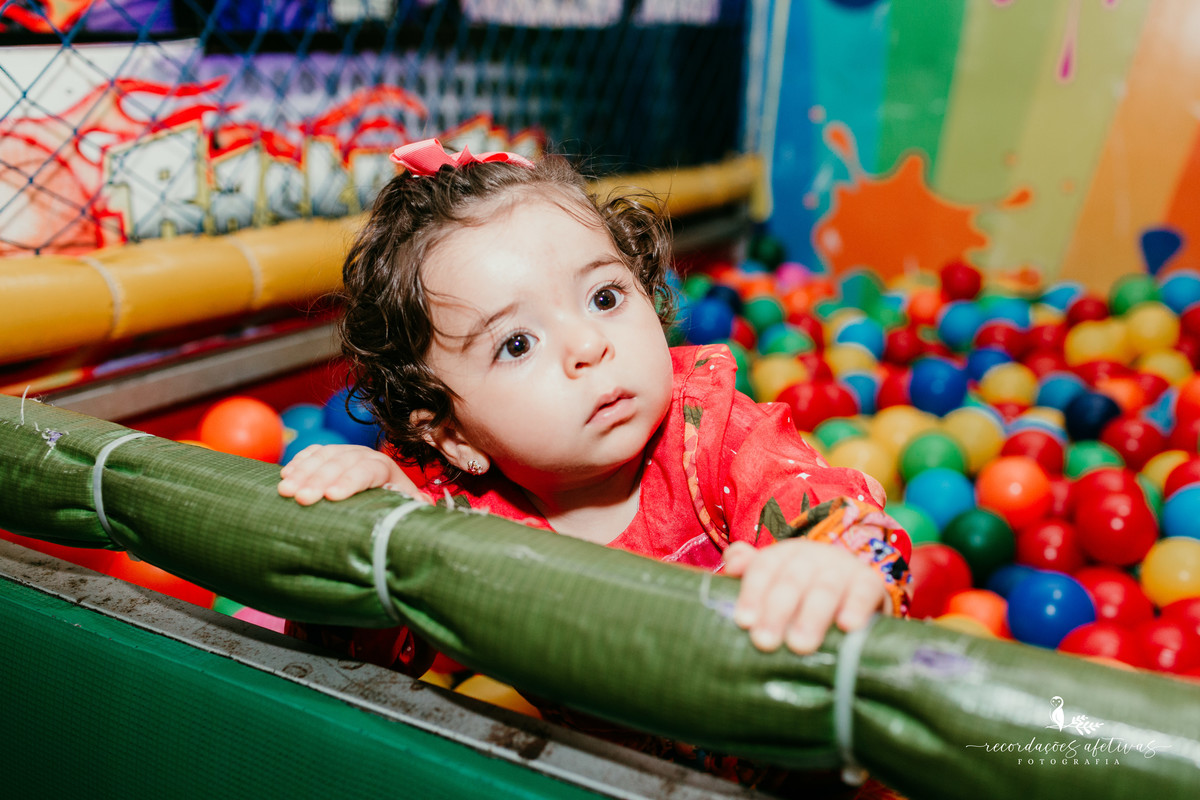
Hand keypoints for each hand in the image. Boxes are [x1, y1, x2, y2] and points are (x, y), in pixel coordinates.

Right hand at [278, 444, 425, 505]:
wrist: (381, 490)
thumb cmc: (391, 504)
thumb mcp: (405, 505)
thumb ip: (413, 505)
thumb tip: (425, 504)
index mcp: (383, 467)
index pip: (367, 471)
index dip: (349, 482)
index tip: (332, 496)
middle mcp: (363, 455)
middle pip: (340, 463)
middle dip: (319, 480)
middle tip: (302, 498)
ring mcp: (343, 452)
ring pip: (322, 457)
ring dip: (303, 473)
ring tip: (286, 491)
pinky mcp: (327, 455)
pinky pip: (311, 454)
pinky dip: (298, 463)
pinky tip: (286, 475)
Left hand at [724, 539, 887, 654]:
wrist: (854, 589)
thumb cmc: (803, 593)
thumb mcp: (775, 581)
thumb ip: (750, 571)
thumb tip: (731, 565)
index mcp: (784, 554)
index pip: (764, 567)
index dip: (752, 593)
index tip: (743, 622)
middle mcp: (812, 556)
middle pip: (791, 579)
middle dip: (776, 610)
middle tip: (764, 642)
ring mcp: (842, 568)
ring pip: (825, 587)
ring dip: (812, 616)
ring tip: (800, 645)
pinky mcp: (870, 583)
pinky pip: (864, 591)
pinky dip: (856, 607)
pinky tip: (847, 627)